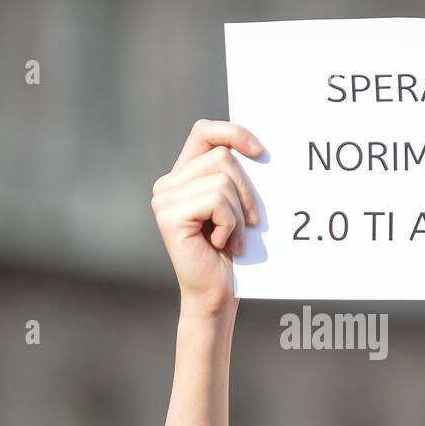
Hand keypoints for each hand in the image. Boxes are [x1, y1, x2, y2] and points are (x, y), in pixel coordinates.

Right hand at [151, 120, 263, 317]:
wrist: (216, 294)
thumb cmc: (231, 252)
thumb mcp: (237, 204)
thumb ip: (236, 175)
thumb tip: (259, 149)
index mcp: (183, 176)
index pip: (205, 131)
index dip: (233, 132)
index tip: (260, 151)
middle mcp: (167, 184)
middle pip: (222, 157)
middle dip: (246, 191)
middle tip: (249, 222)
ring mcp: (165, 198)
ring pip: (222, 179)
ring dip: (239, 212)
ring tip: (232, 238)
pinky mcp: (169, 214)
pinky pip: (217, 201)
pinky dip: (231, 224)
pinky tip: (222, 243)